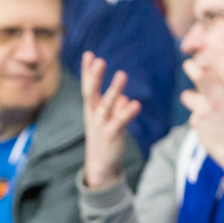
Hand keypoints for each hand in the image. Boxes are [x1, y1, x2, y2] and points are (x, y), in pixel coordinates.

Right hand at [81, 52, 141, 189]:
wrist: (100, 168)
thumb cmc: (105, 142)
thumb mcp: (109, 123)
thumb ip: (116, 109)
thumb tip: (126, 99)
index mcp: (91, 110)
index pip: (88, 87)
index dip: (87, 71)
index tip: (88, 54)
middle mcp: (93, 115)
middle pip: (90, 93)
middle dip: (93, 77)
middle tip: (98, 60)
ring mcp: (100, 126)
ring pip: (105, 105)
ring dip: (113, 89)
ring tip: (122, 74)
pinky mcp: (111, 136)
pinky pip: (119, 122)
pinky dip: (127, 112)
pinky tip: (135, 103)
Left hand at [178, 47, 223, 183]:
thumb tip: (223, 87)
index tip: (222, 41)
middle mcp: (217, 99)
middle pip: (201, 77)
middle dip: (192, 68)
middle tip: (188, 64)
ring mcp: (205, 110)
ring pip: (188, 96)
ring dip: (190, 99)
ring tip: (204, 113)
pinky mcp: (196, 121)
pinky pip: (192, 116)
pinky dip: (198, 121)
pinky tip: (208, 130)